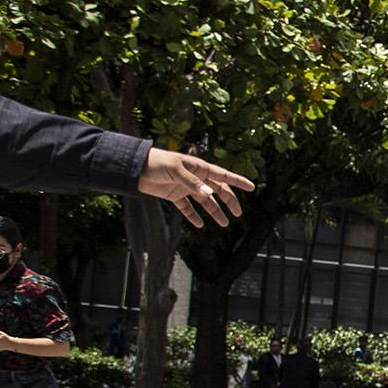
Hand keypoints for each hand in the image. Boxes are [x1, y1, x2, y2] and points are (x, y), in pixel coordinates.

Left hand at [137, 149, 253, 227]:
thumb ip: (193, 183)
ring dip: (215, 212)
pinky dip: (193, 216)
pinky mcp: (174, 195)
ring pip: (205, 201)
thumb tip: (210, 194)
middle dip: (229, 202)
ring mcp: (186, 187)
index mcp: (199, 168)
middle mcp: (195, 178)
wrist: (135, 168)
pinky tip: (200, 225)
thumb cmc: (157, 163)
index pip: (223, 175)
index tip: (252, 187)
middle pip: (218, 190)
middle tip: (238, 214)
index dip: (238, 181)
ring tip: (224, 224)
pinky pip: (187, 208)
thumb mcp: (176, 171)